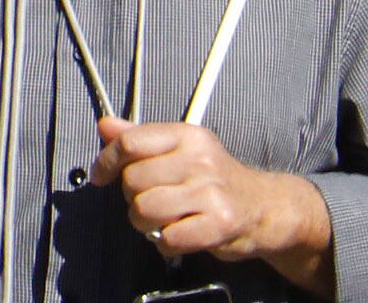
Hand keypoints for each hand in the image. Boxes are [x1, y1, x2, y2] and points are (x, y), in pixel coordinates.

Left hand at [92, 119, 331, 274]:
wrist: (266, 207)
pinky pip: (168, 238)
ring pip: (146, 209)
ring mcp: (212, 192)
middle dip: (133, 197)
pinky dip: (167, 243)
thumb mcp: (180, 149)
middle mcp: (200, 160)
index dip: (107, 162)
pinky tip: (180, 235)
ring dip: (146, 223)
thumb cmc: (213, 179)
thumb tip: (104, 125)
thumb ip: (140, 138)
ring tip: (164, 220)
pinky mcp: (222, 224)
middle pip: (133, 181)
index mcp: (187, 136)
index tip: (101, 177)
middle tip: (152, 201)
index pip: (130, 143)